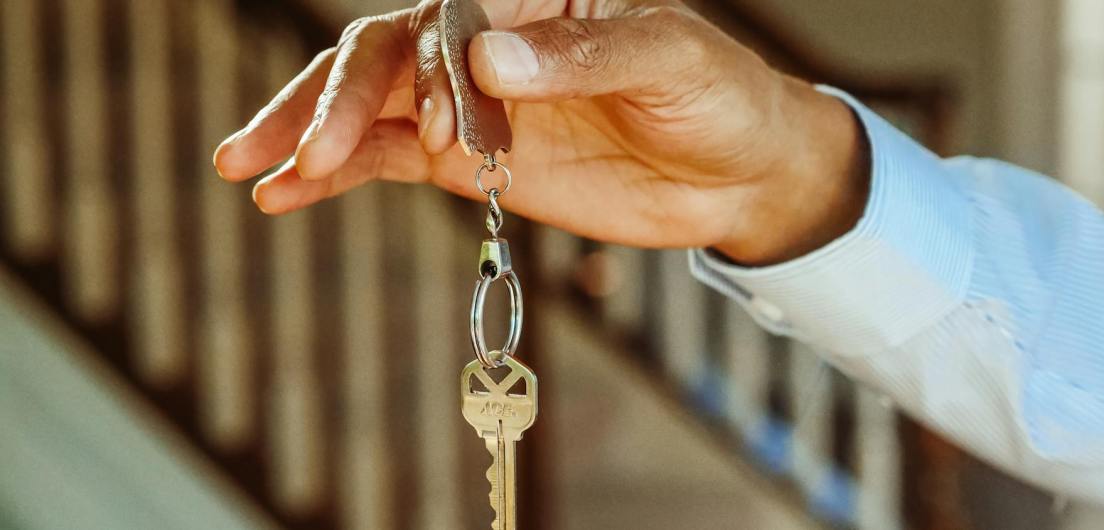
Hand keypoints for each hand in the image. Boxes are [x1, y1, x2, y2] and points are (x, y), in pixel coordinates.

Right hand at [213, 0, 867, 264]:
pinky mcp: (464, 161)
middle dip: (333, 103)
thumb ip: (582, 58)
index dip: (431, 73)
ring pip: (367, 107)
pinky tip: (283, 197)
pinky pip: (384, 162)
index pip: (450, 18)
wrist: (737, 172)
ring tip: (246, 168)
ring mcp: (468, 104)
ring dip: (306, 135)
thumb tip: (488, 60)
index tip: (439, 134)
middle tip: (293, 153)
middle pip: (385, 56)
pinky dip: (334, 178)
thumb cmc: (718, 96)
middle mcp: (484, 43)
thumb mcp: (669, 62)